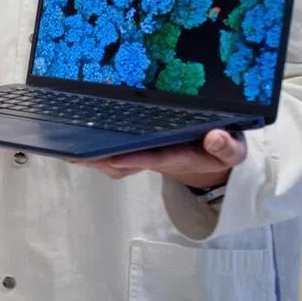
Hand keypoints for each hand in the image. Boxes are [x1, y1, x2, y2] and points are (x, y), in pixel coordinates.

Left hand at [88, 128, 246, 189]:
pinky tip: (77, 143)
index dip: (135, 158)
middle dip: (102, 161)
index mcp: (181, 157)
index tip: (114, 155)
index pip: (155, 158)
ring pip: (117, 161)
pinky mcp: (141, 150)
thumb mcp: (232, 150)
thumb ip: (226, 147)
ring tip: (69, 151)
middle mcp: (159, 158)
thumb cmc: (222, 151)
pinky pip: (116, 153)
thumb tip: (216, 138)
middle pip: (126, 163)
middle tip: (76, 155)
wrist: (216, 157)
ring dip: (95, 158)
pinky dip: (98, 151)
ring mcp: (147, 155)